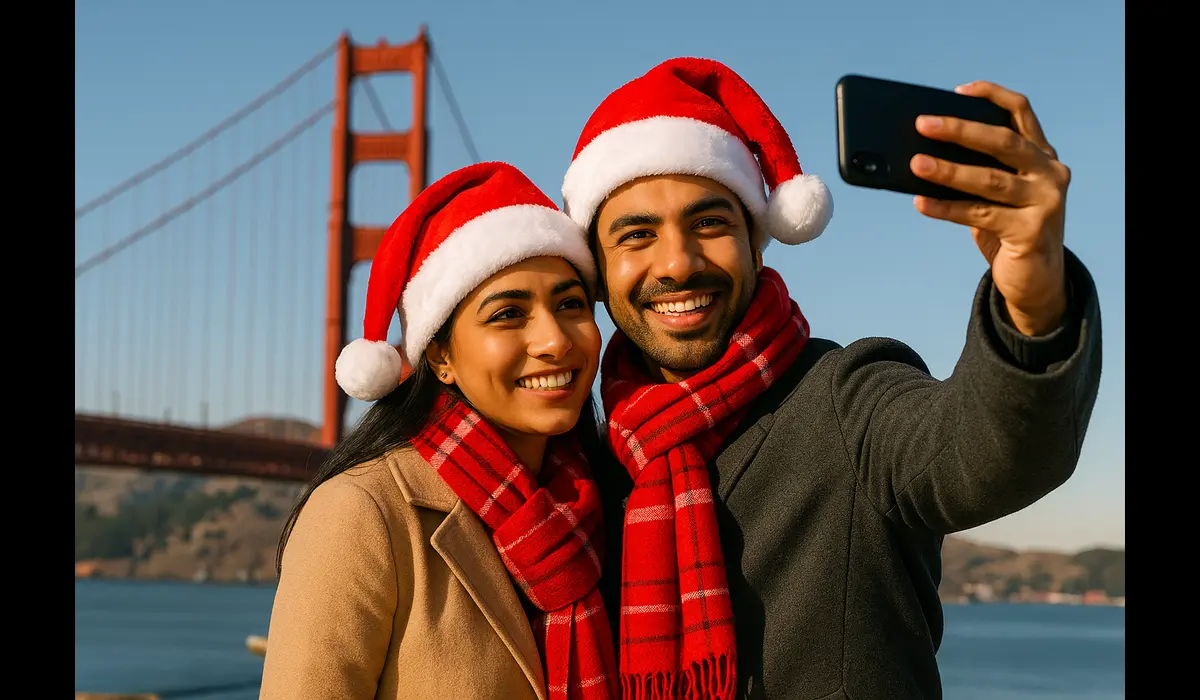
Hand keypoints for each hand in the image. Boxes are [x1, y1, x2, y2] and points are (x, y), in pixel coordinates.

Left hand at [910, 81, 1070, 336]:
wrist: (1037, 280)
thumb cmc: (1008, 229)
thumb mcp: (997, 195)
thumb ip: (976, 172)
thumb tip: (920, 155)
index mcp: (1042, 155)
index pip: (1020, 112)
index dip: (990, 96)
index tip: (957, 91)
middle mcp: (1050, 173)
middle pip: (1002, 142)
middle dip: (960, 130)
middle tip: (922, 123)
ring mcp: (1045, 202)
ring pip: (990, 180)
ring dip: (949, 171)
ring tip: (915, 163)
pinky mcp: (1031, 232)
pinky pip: (980, 215)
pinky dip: (947, 208)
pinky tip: (921, 203)